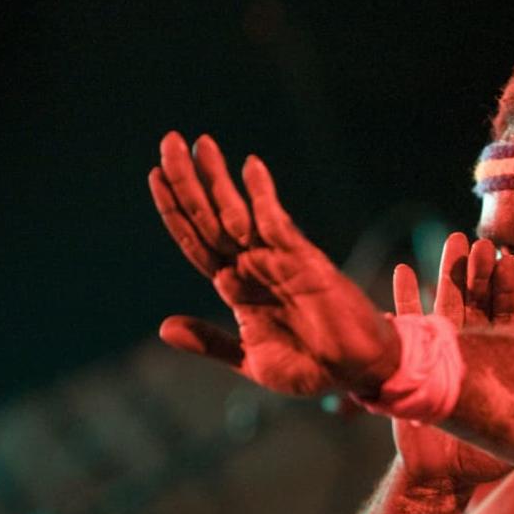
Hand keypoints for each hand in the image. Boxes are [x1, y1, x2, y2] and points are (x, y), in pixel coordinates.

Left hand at [149, 132, 396, 395]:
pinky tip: (250, 169)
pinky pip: (278, 225)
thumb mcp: (251, 360)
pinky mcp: (305, 262)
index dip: (175, 211)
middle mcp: (253, 268)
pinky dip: (264, 197)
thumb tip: (164, 328)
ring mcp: (278, 261)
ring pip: (237, 214)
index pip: (196, 242)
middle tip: (170, 141)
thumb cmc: (310, 367)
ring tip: (201, 144)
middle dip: (189, 181)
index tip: (155, 176)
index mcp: (237, 289)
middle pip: (210, 218)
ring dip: (217, 179)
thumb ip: (211, 342)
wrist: (358, 372)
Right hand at [391, 232, 513, 486]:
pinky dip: (404, 299)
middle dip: (481, 272)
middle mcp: (470, 347)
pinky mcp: (413, 360)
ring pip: (447, 303)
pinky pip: (408, 325)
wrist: (442, 472)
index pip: (508, 315)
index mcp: (497, 356)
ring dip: (448, 273)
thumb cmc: (483, 453)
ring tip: (453, 241)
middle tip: (486, 243)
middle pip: (477, 302)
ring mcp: (441, 350)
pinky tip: (404, 270)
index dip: (513, 288)